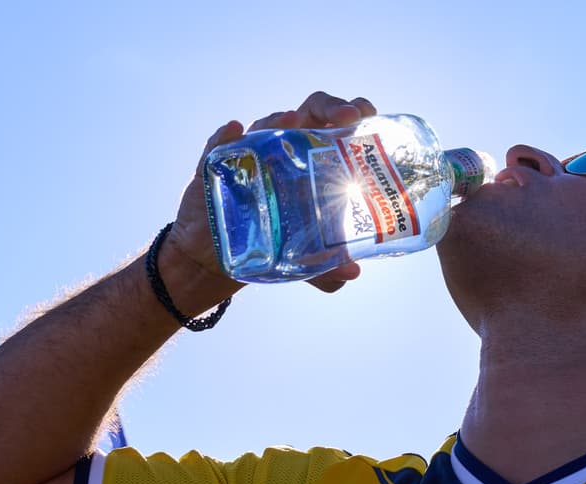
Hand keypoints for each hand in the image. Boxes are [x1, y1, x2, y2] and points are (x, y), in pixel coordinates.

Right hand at [164, 91, 377, 297]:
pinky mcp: (217, 164)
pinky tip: (233, 132)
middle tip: (347, 117)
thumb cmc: (272, 241)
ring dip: (279, 120)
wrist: (222, 257)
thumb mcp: (304, 258)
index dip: (355, 111)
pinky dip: (225, 136)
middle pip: (311, 111)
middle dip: (330, 107)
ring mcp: (251, 152)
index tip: (367, 114)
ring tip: (292, 122)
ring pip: (266, 125)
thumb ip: (328, 266)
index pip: (338, 122)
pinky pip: (219, 143)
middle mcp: (286, 147)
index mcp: (315, 158)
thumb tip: (352, 274)